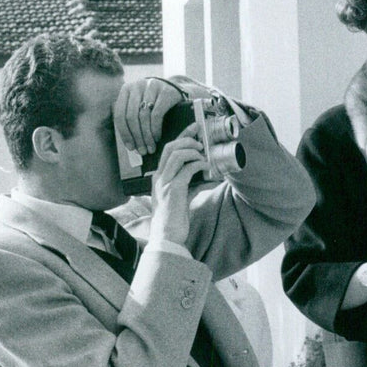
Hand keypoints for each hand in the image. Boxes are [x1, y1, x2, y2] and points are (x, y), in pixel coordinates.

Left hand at [114, 76, 184, 156]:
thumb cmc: (154, 103)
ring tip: (150, 148)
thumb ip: (130, 119)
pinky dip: (155, 129)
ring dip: (146, 136)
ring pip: (144, 117)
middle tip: (142, 151)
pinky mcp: (166, 91)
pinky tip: (157, 138)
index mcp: (126, 89)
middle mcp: (137, 85)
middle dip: (136, 137)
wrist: (175, 91)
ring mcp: (152, 86)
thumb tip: (129, 146)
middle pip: (131, 116)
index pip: (120, 115)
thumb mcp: (139, 106)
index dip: (124, 134)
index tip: (131, 148)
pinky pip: (157, 114)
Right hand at [148, 129, 205, 246]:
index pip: (167, 150)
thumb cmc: (174, 221)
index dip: (182, 136)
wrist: (167, 238)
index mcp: (158, 178)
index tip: (194, 129)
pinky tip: (207, 168)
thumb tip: (208, 179)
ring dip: (193, 151)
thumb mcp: (183, 199)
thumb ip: (192, 186)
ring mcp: (164, 183)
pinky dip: (199, 165)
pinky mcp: (174, 190)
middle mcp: (158, 178)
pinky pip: (187, 169)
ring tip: (204, 155)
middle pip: (170, 147)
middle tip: (201, 138)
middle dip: (187, 138)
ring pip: (177, 154)